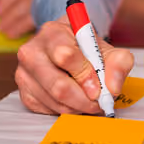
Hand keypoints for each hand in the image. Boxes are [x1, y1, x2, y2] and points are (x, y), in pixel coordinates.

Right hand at [15, 15, 133, 114]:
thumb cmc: (85, 49)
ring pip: (55, 101)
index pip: (66, 56)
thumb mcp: (107, 49)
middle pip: (58, 85)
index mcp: (52, 32)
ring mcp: (24, 73)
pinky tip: (73, 100)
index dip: (86, 76)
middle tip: (98, 102)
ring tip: (88, 99)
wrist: (67, 49)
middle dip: (84, 99)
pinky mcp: (24, 93)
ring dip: (78, 107)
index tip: (99, 87)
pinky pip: (48, 111)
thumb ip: (119, 63)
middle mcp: (31, 51)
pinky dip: (66, 110)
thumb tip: (112, 87)